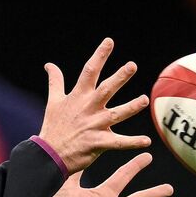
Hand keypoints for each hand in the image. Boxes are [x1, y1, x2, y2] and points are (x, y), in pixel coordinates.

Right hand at [39, 38, 150, 172]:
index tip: (109, 41)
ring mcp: (94, 125)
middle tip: (132, 65)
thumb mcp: (54, 101)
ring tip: (145, 100)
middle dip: (119, 77)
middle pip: (106, 89)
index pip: (89, 71)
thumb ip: (55, 81)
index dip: (100, 56)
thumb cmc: (53, 127)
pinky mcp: (98, 143)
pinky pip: (118, 142)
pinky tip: (146, 141)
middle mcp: (88, 108)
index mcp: (78, 96)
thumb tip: (49, 64)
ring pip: (116, 114)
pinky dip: (132, 142)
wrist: (49, 155)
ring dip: (131, 107)